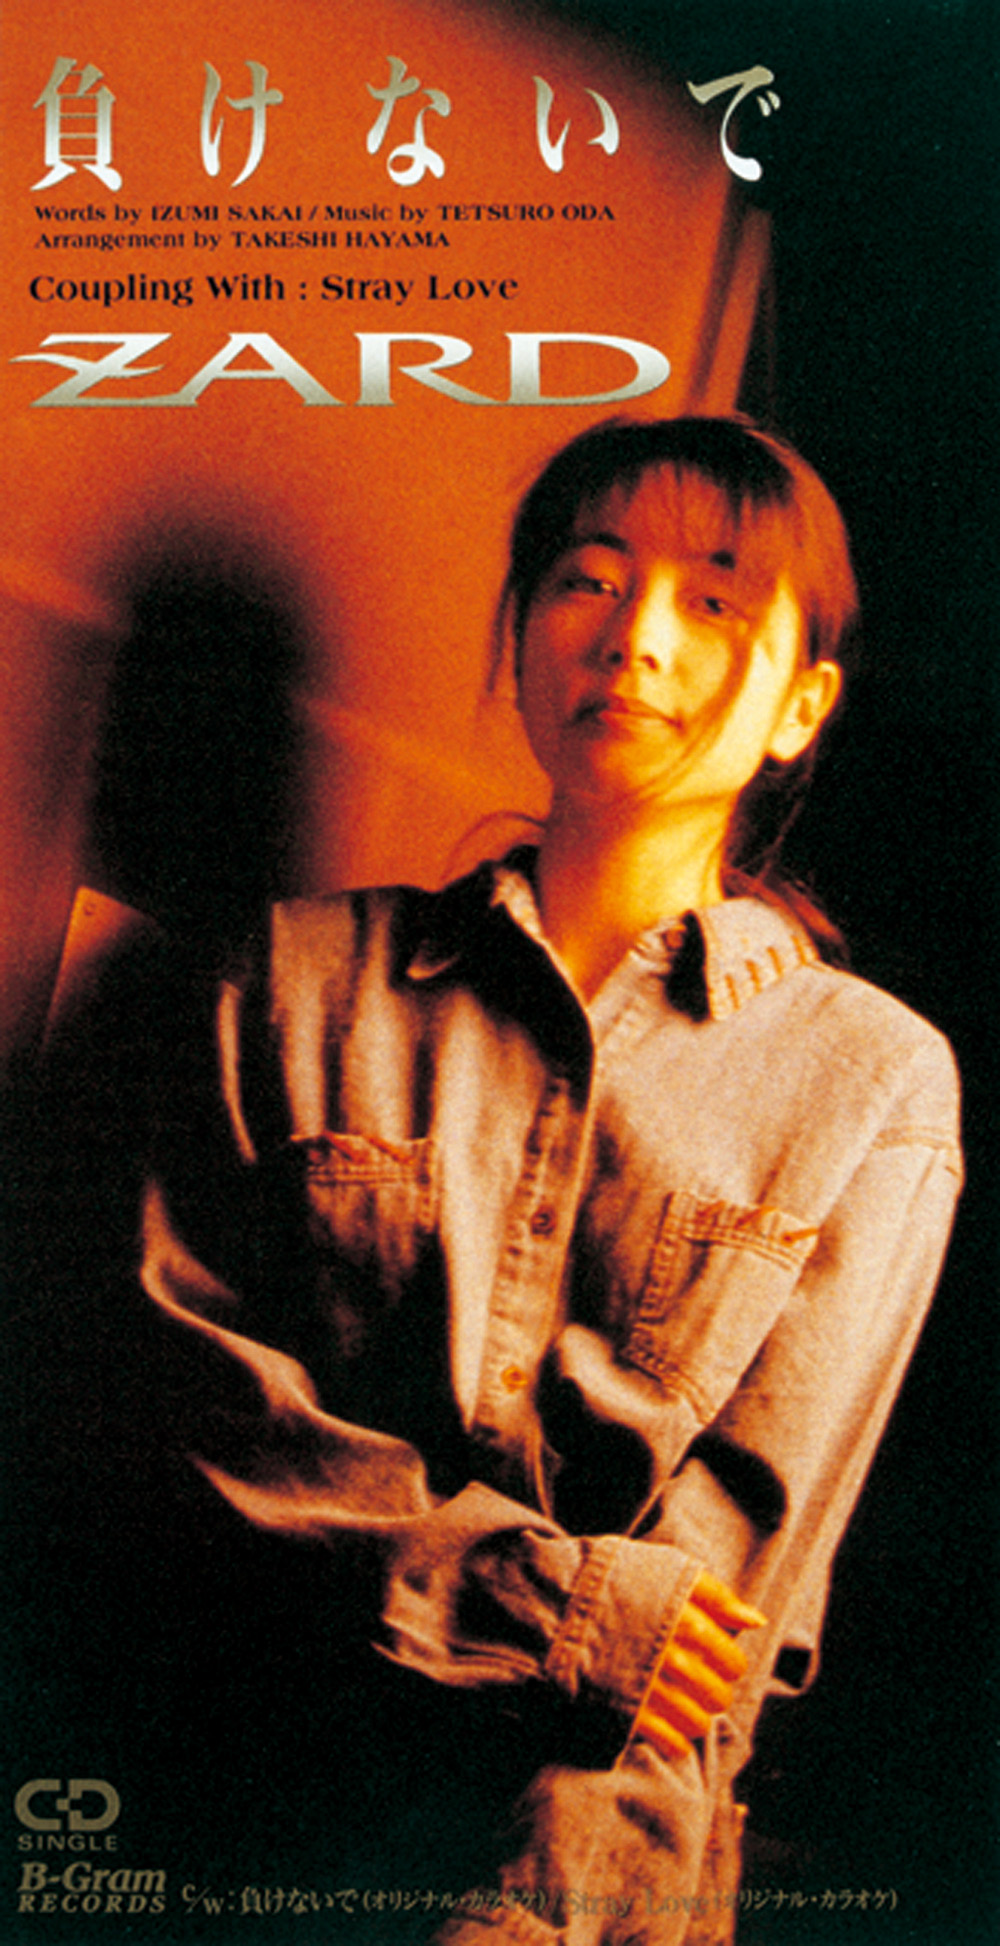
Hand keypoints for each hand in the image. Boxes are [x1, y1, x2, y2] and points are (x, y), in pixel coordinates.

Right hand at [632, 1569, 765, 1761]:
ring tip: (683, 1706)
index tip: (718, 1661)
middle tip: (699, 1685)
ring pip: (697, 1722)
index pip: (732, 1661)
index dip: (729, 1665)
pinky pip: (669, 1742)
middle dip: (713, 1693)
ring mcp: (648, 1686)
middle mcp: (671, 1656)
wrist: (553, 1601)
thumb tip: (756, 1620)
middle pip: (718, 1695)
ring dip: (695, 1718)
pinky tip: (670, 1732)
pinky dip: (675, 1741)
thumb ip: (714, 1594)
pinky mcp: (626, 1711)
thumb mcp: (665, 1568)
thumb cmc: (614, 1580)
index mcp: (683, 1619)